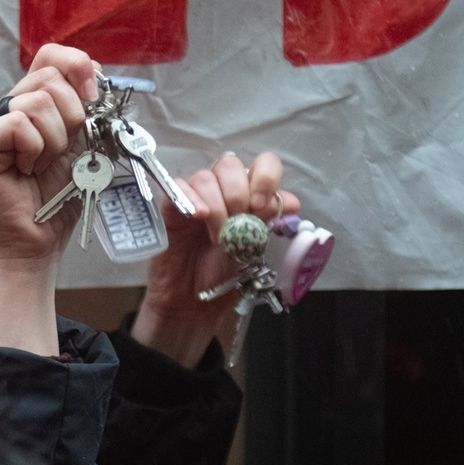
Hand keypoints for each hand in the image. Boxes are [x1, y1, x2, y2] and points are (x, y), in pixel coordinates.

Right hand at [0, 44, 101, 352]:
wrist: (35, 246)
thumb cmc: (54, 204)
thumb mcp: (81, 146)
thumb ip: (84, 110)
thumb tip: (96, 76)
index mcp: (27, 107)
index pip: (49, 57)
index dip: (77, 66)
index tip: (95, 95)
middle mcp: (2, 112)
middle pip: (47, 77)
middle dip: (72, 114)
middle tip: (64, 151)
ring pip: (36, 101)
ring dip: (54, 139)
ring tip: (41, 167)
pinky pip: (18, 124)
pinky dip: (34, 149)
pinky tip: (26, 170)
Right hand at [132, 152, 299, 367]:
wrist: (193, 299)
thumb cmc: (224, 273)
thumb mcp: (252, 248)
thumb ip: (267, 222)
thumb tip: (291, 203)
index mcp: (249, 194)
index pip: (263, 165)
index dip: (264, 177)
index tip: (260, 205)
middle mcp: (223, 190)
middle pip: (230, 165)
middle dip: (237, 193)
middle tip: (237, 222)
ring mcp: (196, 196)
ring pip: (205, 177)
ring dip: (216, 204)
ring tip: (217, 236)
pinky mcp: (172, 206)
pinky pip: (177, 187)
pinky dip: (190, 199)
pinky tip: (198, 217)